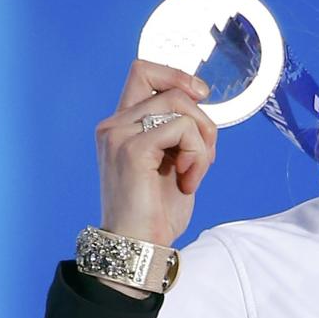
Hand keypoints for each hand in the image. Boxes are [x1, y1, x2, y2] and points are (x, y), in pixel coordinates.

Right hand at [95, 60, 217, 254]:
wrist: (141, 246)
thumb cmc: (156, 209)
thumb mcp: (171, 159)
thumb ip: (176, 129)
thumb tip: (199, 101)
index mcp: (122, 124)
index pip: (143, 71)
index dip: (177, 75)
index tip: (201, 96)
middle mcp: (114, 125)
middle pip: (172, 89)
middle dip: (203, 120)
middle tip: (203, 155)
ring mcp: (119, 135)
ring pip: (180, 105)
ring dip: (202, 140)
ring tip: (193, 171)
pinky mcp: (132, 149)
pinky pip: (182, 128)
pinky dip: (197, 154)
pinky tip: (187, 180)